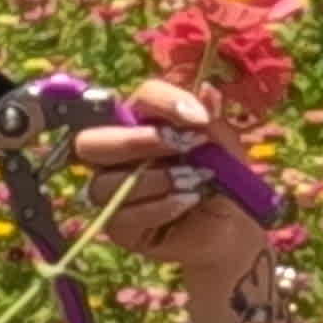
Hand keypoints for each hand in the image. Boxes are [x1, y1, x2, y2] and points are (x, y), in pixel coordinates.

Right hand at [68, 76, 275, 297]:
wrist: (232, 231)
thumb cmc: (221, 183)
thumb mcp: (225, 152)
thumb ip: (213, 125)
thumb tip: (206, 91)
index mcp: (143, 123)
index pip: (139, 99)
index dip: (164, 102)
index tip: (199, 118)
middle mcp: (118, 154)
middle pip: (90, 141)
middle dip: (135, 141)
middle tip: (180, 147)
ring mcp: (112, 192)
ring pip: (105, 182)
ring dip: (154, 179)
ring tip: (194, 181)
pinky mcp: (117, 226)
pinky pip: (121, 215)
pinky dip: (159, 206)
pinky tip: (188, 202)